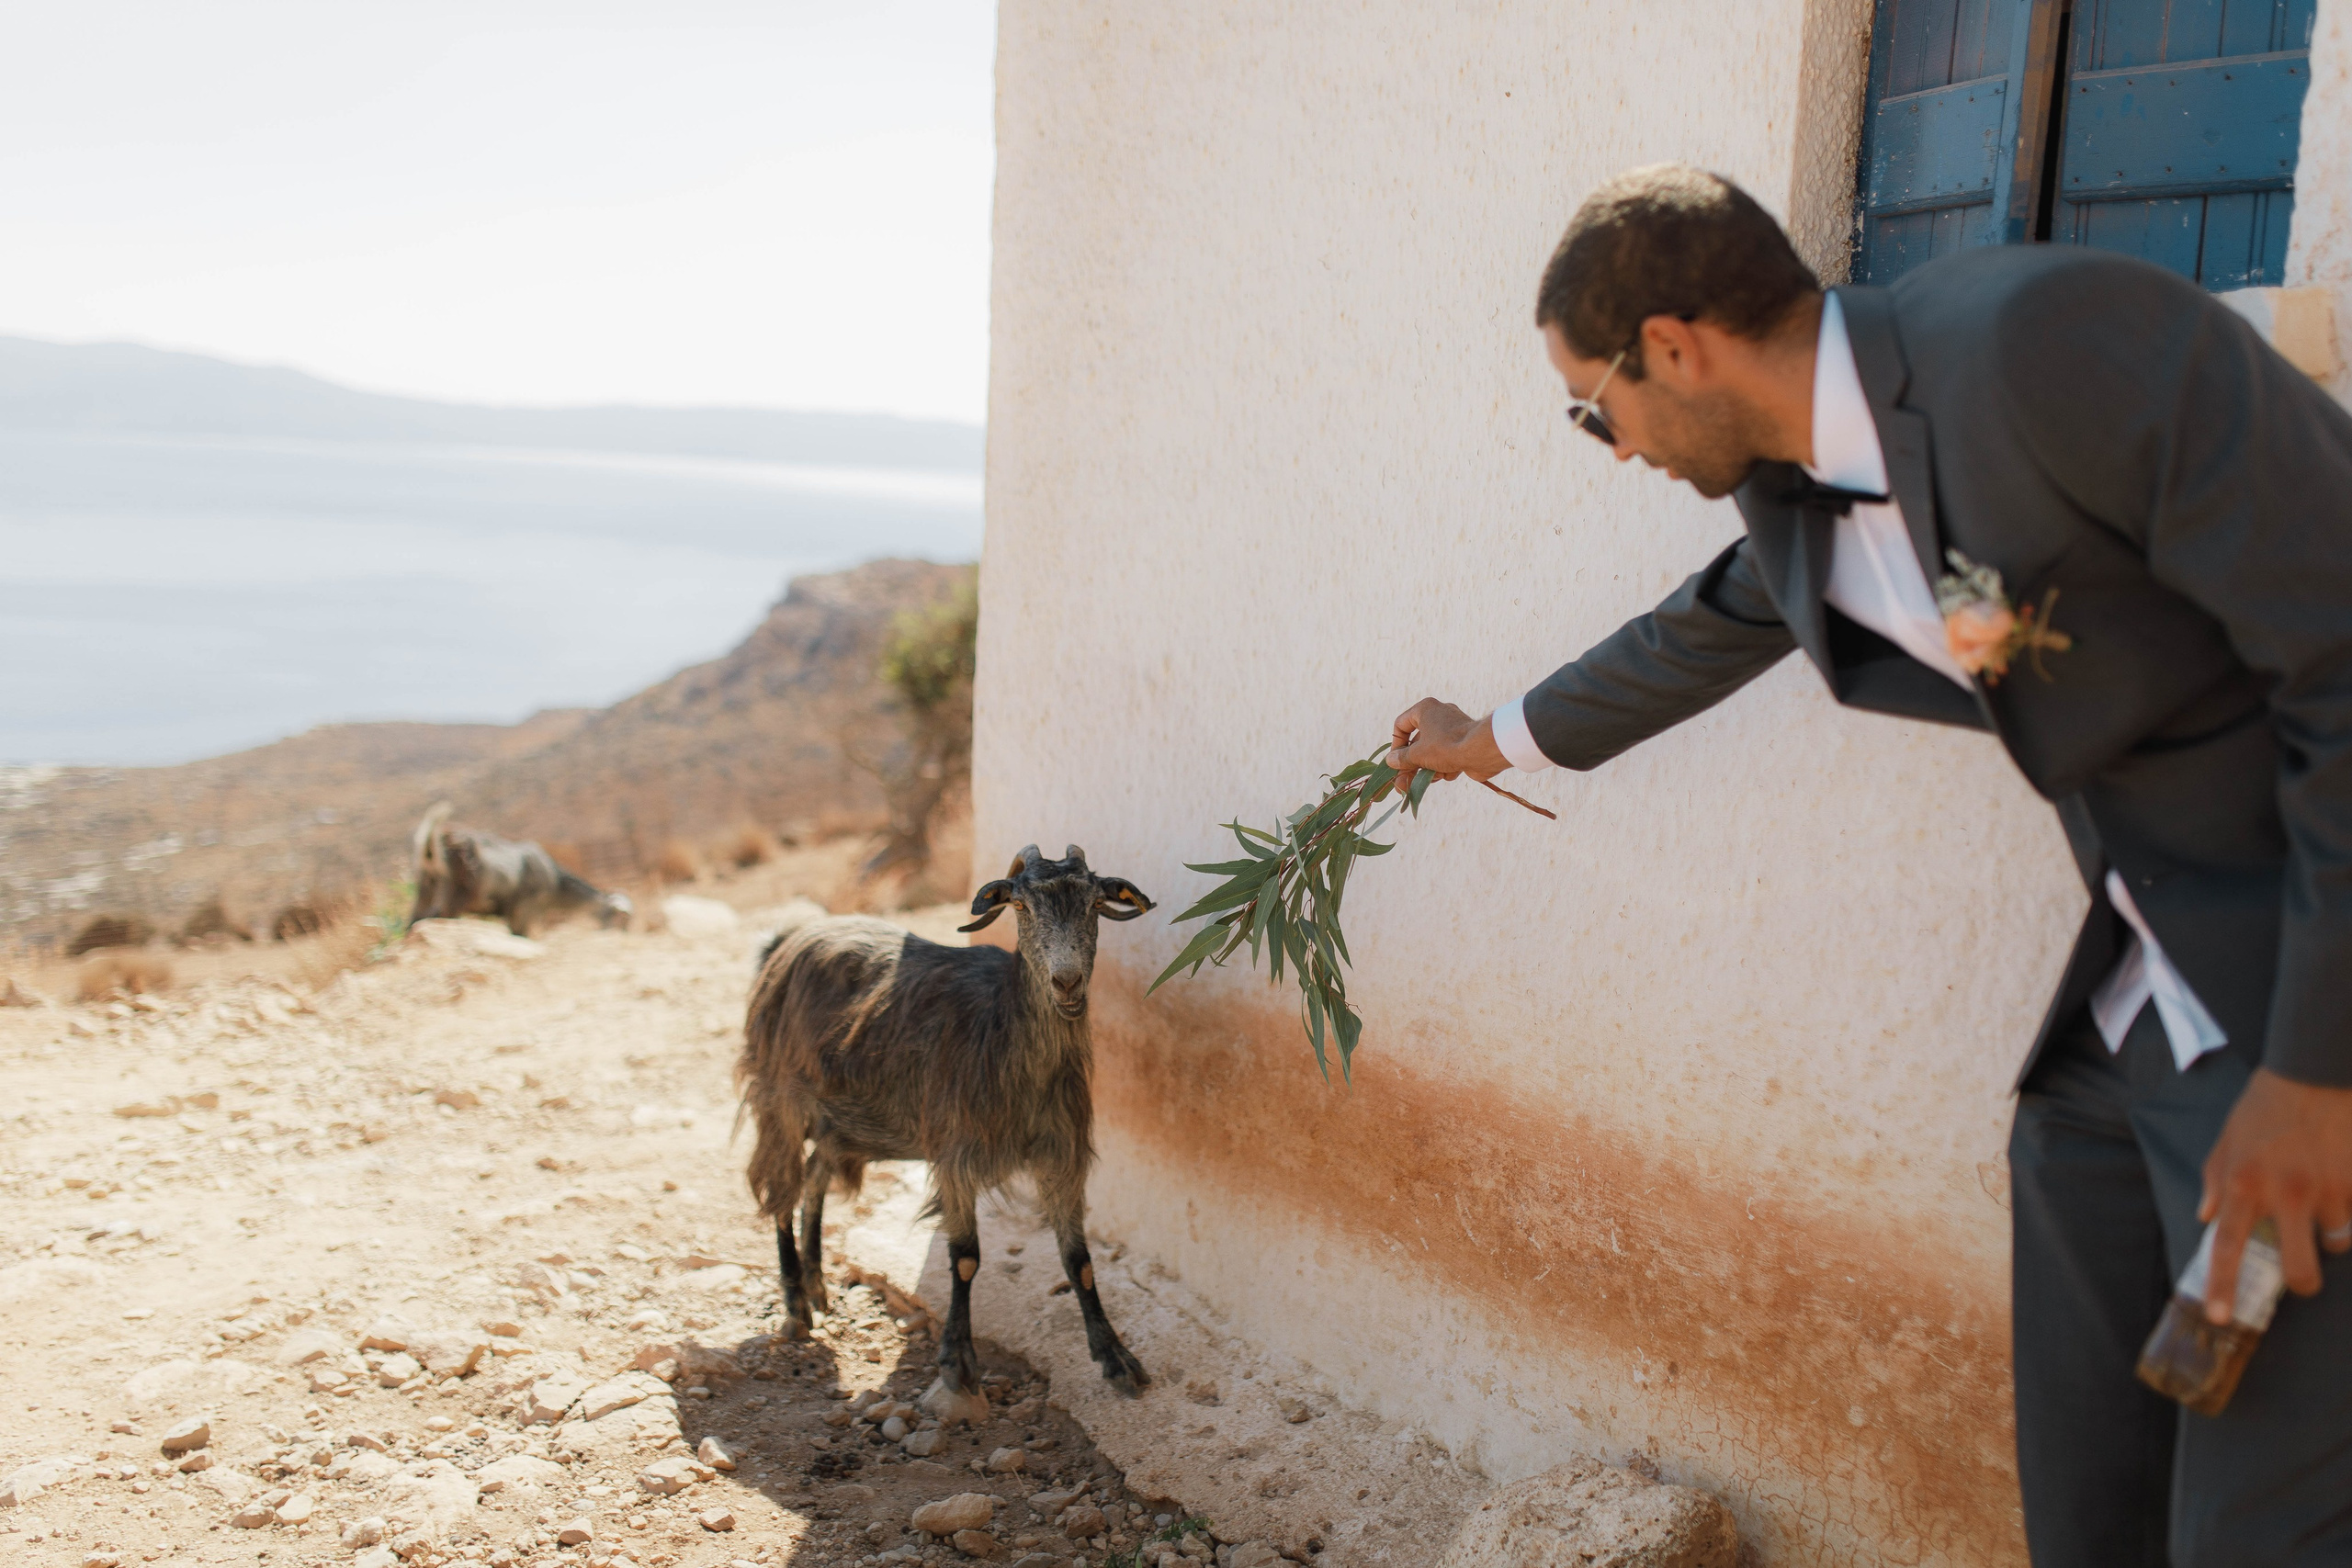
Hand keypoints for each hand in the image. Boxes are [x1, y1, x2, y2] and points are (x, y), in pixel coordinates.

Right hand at [1388, 698, 1507, 794]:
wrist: (1482, 751)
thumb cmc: (1446, 746)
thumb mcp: (1418, 754)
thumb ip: (1402, 758)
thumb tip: (1390, 761)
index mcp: (1425, 709)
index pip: (1401, 725)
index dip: (1396, 744)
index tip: (1395, 761)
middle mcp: (1439, 714)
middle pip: (1417, 742)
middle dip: (1412, 764)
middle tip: (1403, 782)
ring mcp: (1453, 728)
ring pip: (1433, 751)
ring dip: (1429, 768)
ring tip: (1430, 779)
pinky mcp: (1465, 741)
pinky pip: (1448, 755)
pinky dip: (1446, 766)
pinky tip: (1449, 774)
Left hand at [2197, 1067, 2351, 1321]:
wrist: (2312, 1074)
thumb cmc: (2264, 1107)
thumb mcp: (2226, 1140)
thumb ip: (2215, 1182)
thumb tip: (2207, 1217)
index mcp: (2244, 1184)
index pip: (2229, 1247)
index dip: (2223, 1286)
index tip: (2220, 1317)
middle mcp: (2285, 1195)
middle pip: (2299, 1270)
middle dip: (2302, 1281)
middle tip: (2300, 1275)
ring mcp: (2326, 1192)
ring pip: (2335, 1243)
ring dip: (2329, 1233)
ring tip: (2321, 1200)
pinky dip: (2348, 1208)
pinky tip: (2338, 1181)